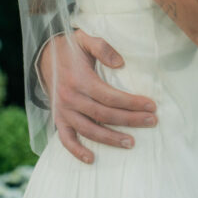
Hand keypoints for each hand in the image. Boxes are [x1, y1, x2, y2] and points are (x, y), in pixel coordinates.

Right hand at [39, 30, 157, 163]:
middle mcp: (71, 98)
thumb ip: (103, 48)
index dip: (132, 103)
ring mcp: (63, 111)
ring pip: (89, 130)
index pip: (110, 96)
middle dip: (130, 120)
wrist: (45, 56)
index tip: (151, 106)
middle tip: (152, 122)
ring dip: (111, 139)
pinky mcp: (58, 118)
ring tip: (131, 143)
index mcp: (80, 80)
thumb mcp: (85, 39)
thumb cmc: (71, 47)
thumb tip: (120, 63)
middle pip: (104, 115)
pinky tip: (91, 159)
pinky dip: (77, 151)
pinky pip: (65, 139)